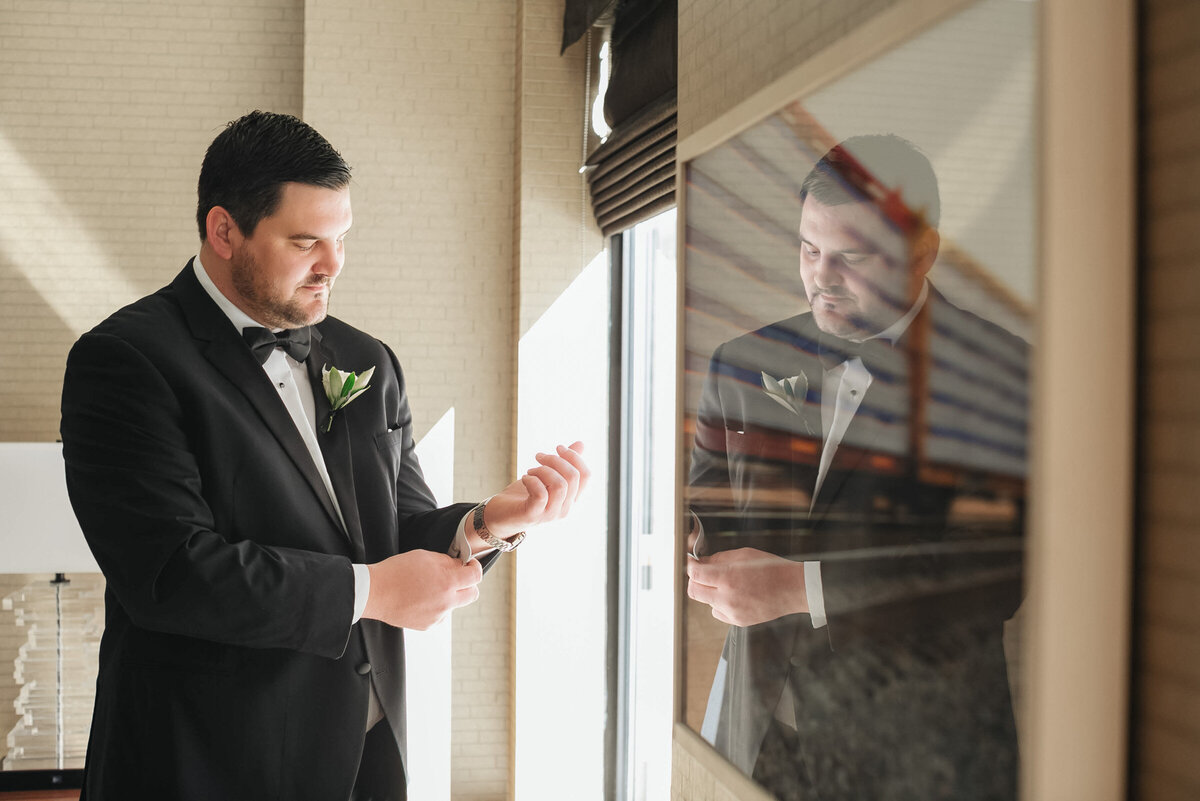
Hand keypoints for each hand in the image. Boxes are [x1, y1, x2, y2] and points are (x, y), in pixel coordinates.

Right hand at [362, 550, 482, 629]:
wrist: (374, 593)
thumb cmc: (396, 572)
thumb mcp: (424, 556)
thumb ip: (447, 562)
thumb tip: (459, 566)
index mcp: (447, 582)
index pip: (475, 577)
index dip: (474, 568)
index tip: (470, 566)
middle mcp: (446, 602)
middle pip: (472, 595)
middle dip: (468, 585)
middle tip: (455, 578)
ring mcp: (437, 616)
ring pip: (454, 605)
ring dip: (449, 596)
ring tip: (428, 588)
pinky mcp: (427, 625)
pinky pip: (440, 615)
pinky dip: (435, 607)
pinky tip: (420, 599)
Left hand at [480, 442, 588, 539]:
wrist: (500, 516)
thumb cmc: (525, 495)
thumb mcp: (546, 476)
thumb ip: (564, 463)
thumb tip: (581, 444)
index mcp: (571, 499)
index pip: (586, 475)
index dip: (574, 456)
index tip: (558, 448)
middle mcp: (565, 509)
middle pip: (573, 477)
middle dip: (555, 460)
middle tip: (539, 457)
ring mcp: (550, 514)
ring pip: (560, 485)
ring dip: (543, 470)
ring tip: (530, 470)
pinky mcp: (533, 515)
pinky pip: (541, 494)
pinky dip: (532, 480)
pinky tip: (525, 478)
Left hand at [686, 547, 807, 625]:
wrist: (792, 589)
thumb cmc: (771, 568)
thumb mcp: (743, 554)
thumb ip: (718, 559)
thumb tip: (700, 563)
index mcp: (728, 577)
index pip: (694, 574)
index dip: (690, 566)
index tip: (692, 563)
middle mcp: (727, 597)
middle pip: (694, 591)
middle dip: (695, 581)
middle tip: (703, 574)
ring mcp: (732, 612)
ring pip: (706, 602)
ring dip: (710, 592)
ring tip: (728, 584)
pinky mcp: (738, 621)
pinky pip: (718, 612)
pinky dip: (721, 604)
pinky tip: (735, 596)